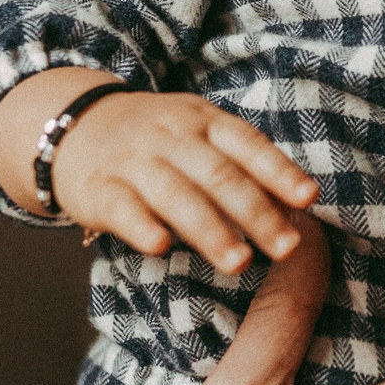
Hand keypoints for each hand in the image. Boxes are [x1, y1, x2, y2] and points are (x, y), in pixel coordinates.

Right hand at [54, 90, 319, 272]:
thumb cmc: (157, 141)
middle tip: (285, 248)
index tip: (308, 199)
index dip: (279, 172)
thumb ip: (241, 166)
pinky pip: (123, 208)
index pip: (248, 145)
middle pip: (219, 175)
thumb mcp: (199, 135)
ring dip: (210, 230)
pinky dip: (142, 226)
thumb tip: (297, 206)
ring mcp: (134, 161)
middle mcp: (171, 136)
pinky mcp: (99, 188)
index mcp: (204, 121)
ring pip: (176, 195)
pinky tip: (161, 247)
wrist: (76, 125)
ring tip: (239, 263)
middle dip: (256, 213)